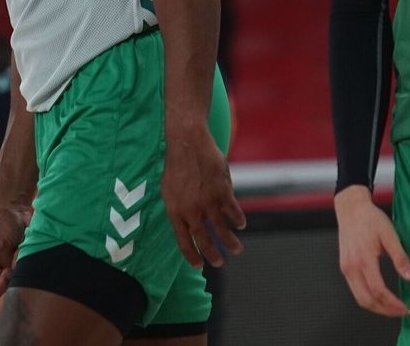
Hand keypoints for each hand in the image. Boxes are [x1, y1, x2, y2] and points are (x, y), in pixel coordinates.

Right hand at [0, 205, 28, 299]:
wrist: (13, 208)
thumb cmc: (1, 224)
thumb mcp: (0, 245)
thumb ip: (6, 263)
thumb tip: (17, 276)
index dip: (3, 285)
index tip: (9, 270)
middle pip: (8, 288)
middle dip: (16, 275)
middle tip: (18, 259)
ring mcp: (8, 266)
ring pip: (20, 279)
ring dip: (23, 267)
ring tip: (23, 250)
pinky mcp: (19, 261)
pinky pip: (27, 270)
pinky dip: (30, 262)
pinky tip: (28, 249)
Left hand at [161, 127, 244, 268]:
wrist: (188, 143)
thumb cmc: (176, 164)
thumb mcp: (168, 190)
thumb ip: (178, 209)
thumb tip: (185, 223)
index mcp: (174, 212)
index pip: (183, 241)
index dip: (191, 255)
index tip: (198, 265)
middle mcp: (191, 211)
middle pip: (204, 240)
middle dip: (213, 255)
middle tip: (219, 263)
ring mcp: (207, 203)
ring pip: (222, 230)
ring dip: (231, 242)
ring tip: (237, 250)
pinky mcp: (222, 192)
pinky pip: (233, 212)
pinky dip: (238, 220)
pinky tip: (241, 225)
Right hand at [334, 186, 409, 317]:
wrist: (351, 208)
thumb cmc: (370, 218)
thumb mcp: (390, 235)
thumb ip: (400, 257)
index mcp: (363, 259)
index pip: (378, 290)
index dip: (392, 303)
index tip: (404, 307)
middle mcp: (351, 267)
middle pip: (366, 300)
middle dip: (384, 310)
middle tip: (399, 311)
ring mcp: (346, 268)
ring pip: (359, 298)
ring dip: (375, 307)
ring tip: (391, 307)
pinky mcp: (344, 267)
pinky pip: (355, 289)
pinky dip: (368, 298)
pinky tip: (379, 296)